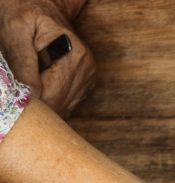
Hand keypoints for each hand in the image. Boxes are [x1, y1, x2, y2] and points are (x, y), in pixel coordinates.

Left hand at [0, 0, 94, 115]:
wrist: (40, 4)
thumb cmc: (23, 13)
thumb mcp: (14, 29)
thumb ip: (22, 61)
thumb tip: (32, 94)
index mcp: (73, 56)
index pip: (52, 96)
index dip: (32, 100)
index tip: (18, 94)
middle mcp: (86, 69)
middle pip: (60, 104)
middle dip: (39, 101)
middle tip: (21, 89)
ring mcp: (88, 77)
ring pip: (64, 108)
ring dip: (46, 101)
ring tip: (32, 81)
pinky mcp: (86, 83)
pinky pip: (67, 104)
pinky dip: (53, 99)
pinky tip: (42, 83)